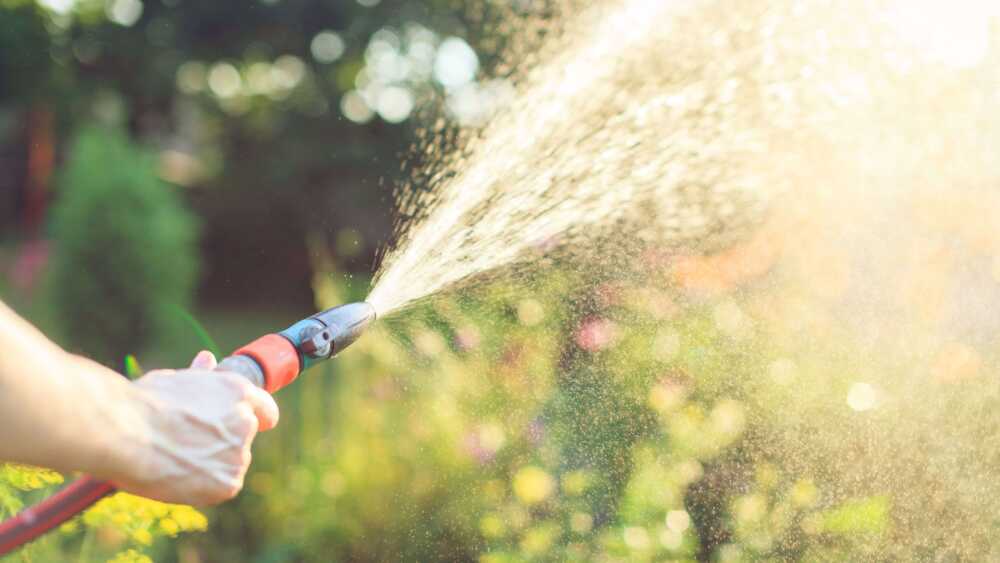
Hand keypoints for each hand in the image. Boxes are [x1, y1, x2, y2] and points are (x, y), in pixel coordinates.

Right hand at [109, 351, 279, 504]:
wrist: (124, 432)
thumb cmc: (143, 403)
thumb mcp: (175, 380)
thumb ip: (200, 377)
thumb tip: (207, 359)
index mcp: (239, 392)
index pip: (266, 410)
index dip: (255, 418)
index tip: (239, 427)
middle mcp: (246, 421)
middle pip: (244, 438)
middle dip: (223, 442)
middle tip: (188, 444)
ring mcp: (240, 453)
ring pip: (231, 464)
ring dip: (212, 464)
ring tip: (177, 458)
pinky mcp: (229, 483)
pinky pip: (221, 487)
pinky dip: (204, 487)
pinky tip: (179, 475)